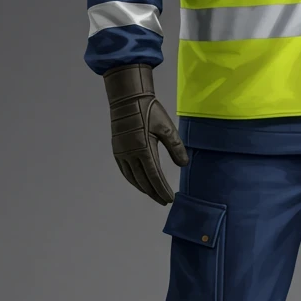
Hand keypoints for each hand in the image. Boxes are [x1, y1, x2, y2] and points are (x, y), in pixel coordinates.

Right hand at [103, 64, 188, 203]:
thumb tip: (183, 165)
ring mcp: (121, 153)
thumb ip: (176, 147)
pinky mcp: (117, 151)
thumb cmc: (149, 111)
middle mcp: (130, 154)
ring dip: (144, 189)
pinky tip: (140, 184)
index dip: (162, 189)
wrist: (127, 99)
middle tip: (164, 201)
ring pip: (132, 178)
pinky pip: (125, 171)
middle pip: (143, 181)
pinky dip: (133, 181)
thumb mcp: (167, 127)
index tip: (170, 199)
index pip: (154, 176)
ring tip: (154, 195)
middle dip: (154, 193)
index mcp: (143, 149)